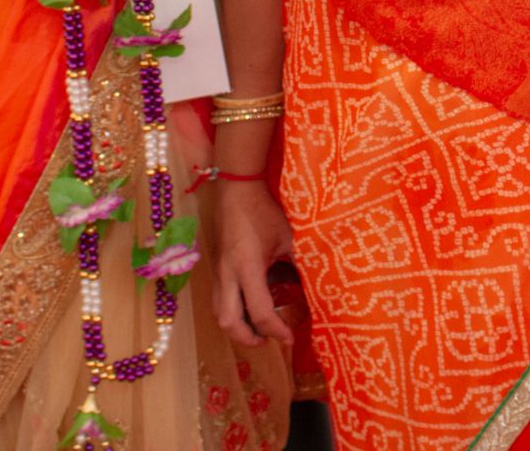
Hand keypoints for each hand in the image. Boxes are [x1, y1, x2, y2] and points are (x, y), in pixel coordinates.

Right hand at [212, 181, 294, 346]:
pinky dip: (232, 313)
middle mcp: (227, 274)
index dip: (275, 330)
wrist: (236, 189)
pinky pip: (218, 301)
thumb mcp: (288, 236)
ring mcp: (218, 272)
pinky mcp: (215, 269)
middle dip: (247, 338)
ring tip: (258, 330)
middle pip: (228, 321)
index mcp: (247, 267)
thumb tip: (314, 283)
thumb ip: (298, 261)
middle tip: (268, 339)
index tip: (290, 337)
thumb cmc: (264, 211)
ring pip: (218, 313)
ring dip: (236, 328)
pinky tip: (248, 310)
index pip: (260, 311)